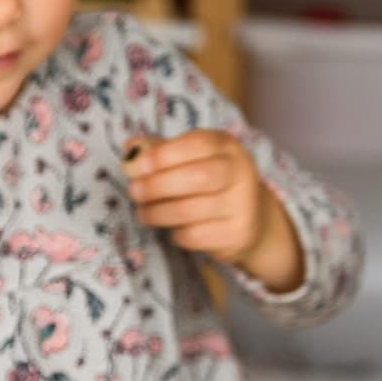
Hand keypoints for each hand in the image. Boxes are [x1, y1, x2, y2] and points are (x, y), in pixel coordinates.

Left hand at [125, 129, 304, 293]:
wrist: (251, 218)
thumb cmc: (208, 182)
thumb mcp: (189, 158)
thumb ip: (159, 151)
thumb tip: (130, 149)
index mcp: (226, 146)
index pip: (197, 144)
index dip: (163, 155)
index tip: (136, 167)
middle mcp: (240, 171)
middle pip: (197, 177)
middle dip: (157, 185)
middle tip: (134, 192)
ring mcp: (242, 204)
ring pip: (190, 210)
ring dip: (157, 213)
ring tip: (144, 213)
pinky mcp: (237, 233)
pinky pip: (195, 236)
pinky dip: (176, 234)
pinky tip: (173, 228)